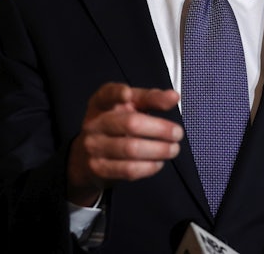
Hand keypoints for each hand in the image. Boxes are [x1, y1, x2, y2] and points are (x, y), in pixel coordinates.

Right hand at [67, 83, 181, 205]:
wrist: (86, 156)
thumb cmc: (114, 125)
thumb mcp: (129, 107)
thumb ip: (151, 99)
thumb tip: (173, 97)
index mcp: (100, 103)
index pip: (107, 94)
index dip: (117, 94)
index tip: (128, 94)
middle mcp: (94, 123)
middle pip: (129, 123)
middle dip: (159, 128)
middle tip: (177, 133)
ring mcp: (94, 147)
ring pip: (131, 149)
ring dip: (158, 150)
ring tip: (173, 149)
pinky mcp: (99, 168)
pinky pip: (128, 169)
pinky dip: (148, 166)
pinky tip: (158, 162)